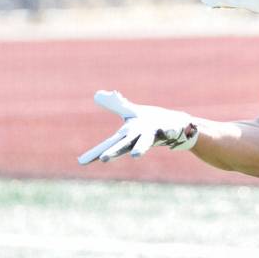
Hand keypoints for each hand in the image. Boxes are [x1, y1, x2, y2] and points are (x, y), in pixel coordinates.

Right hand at [77, 90, 197, 164]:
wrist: (177, 126)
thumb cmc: (150, 123)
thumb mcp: (131, 112)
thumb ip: (115, 104)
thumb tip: (97, 95)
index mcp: (128, 134)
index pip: (109, 143)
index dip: (95, 152)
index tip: (81, 162)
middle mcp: (140, 137)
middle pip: (124, 145)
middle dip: (114, 151)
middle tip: (103, 158)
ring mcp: (155, 135)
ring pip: (146, 142)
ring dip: (140, 148)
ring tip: (135, 155)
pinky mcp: (171, 130)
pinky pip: (171, 131)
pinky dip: (170, 131)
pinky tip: (170, 131)